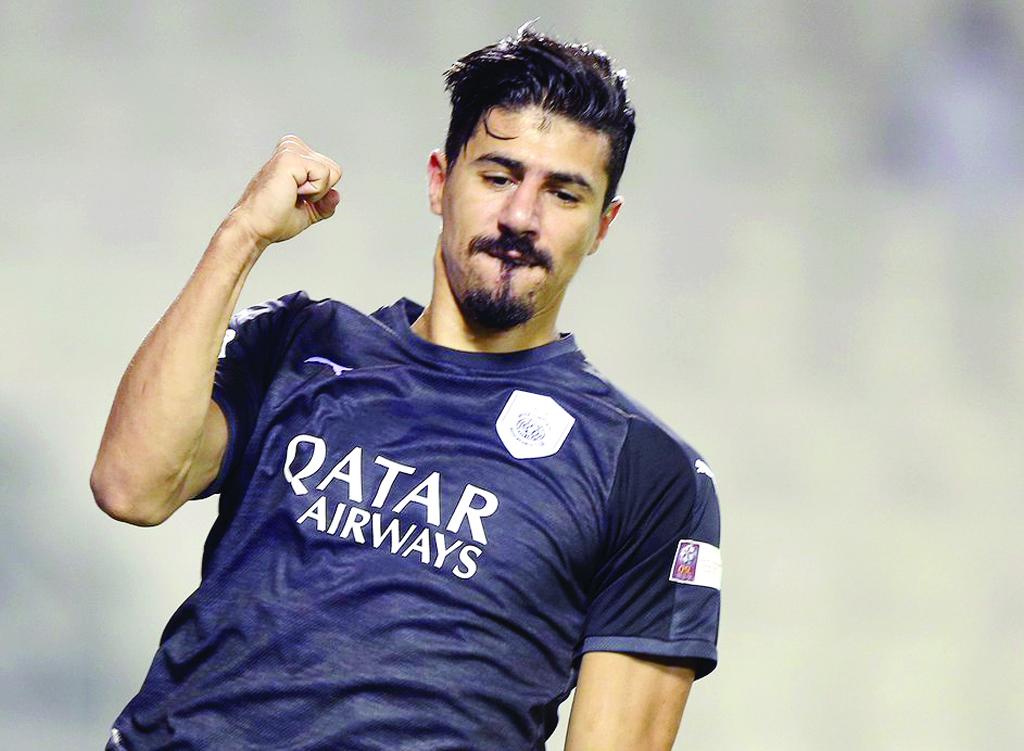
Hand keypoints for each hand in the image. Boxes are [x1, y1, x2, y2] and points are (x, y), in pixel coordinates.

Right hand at [228, 135, 342, 245]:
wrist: (255, 227)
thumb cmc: (274, 218)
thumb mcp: (308, 211)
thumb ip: (325, 203)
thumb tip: (336, 194)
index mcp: (295, 155)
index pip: (331, 171)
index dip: (321, 193)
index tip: (296, 199)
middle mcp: (292, 147)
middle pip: (335, 170)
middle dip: (321, 192)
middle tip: (293, 198)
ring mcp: (290, 150)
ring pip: (332, 171)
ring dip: (316, 192)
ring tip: (290, 195)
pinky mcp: (289, 157)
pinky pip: (324, 174)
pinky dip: (314, 191)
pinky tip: (291, 192)